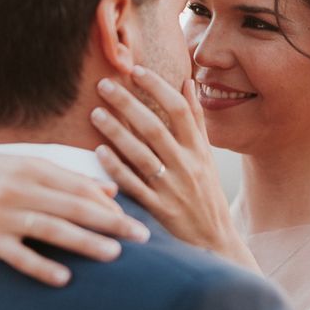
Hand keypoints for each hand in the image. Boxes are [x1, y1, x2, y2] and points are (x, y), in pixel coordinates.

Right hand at [0, 150, 149, 285]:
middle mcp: (22, 190)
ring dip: (84, 242)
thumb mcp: (33, 166)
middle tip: (141, 235)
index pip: (80, 187)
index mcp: (36, 169)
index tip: (133, 218)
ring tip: (114, 254)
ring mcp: (4, 216)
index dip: (108, 205)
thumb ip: (73, 179)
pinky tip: (65, 278)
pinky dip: (41, 266)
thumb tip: (112, 192)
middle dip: (111, 222)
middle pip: (74, 207)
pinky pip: (18, 256)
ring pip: (51, 229)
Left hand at [90, 67, 258, 270]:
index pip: (179, 110)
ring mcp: (172, 188)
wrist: (214, 239)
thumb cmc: (206, 192)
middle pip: (155, 128)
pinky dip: (117, 168)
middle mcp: (187, 165)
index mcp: (198, 149)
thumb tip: (187, 82)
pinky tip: (99, 152)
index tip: (136, 70)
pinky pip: (134, 186)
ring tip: (95, 113)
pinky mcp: (159, 210)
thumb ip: (196, 119)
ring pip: (142, 155)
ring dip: (117, 132)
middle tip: (104, 85)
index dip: (158, 87)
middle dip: (129, 104)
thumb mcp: (206, 155)